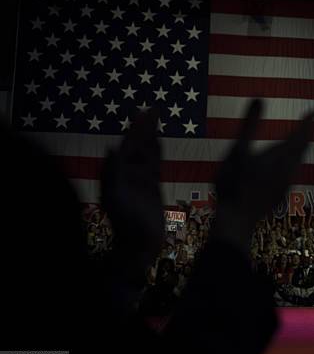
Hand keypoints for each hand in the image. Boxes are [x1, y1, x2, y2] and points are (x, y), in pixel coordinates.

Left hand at [101, 110, 164, 283]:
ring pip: (146, 153)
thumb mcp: (116, 197)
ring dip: (151, 137)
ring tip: (156, 121)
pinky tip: (160, 142)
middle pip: (137, 145)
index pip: (127, 145)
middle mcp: (127, 174)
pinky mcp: (151, 187)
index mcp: (117, 174)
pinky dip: (157, 152)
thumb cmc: (127, 222)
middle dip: (143, 128)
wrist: (140, 244)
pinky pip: (154, 165)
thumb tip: (112, 149)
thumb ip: (113, 173)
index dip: (134, 129)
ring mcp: (140, 180)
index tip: (142, 111)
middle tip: (152, 109)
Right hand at [213, 99, 313, 255]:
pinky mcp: (278, 197)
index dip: (307, 123)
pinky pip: (289, 176)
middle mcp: (287, 171)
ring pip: (297, 164)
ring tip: (299, 145)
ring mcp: (284, 186)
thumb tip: (259, 97)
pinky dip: (291, 166)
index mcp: (280, 157)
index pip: (299, 136)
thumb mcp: (238, 150)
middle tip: (309, 125)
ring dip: (299, 152)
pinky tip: (284, 172)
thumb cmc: (234, 183)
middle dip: (305, 136)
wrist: (236, 221)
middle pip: (301, 150)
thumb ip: (249, 124)